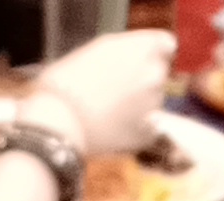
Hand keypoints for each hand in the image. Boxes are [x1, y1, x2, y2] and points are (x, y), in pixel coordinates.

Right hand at [30, 27, 173, 156]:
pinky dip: (135, 128)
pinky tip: (112, 128)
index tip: (137, 61)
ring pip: (152, 100)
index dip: (151, 53)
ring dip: (137, 103)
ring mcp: (154, 105)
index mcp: (144, 48)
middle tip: (113, 88)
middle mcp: (155, 74)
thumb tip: (134, 56)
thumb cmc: (65, 82)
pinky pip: (147, 127)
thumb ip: (124, 50)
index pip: (166, 45)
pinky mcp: (148, 133)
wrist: (57, 121)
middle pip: (158, 72)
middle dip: (141, 78)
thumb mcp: (95, 50)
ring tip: (107, 110)